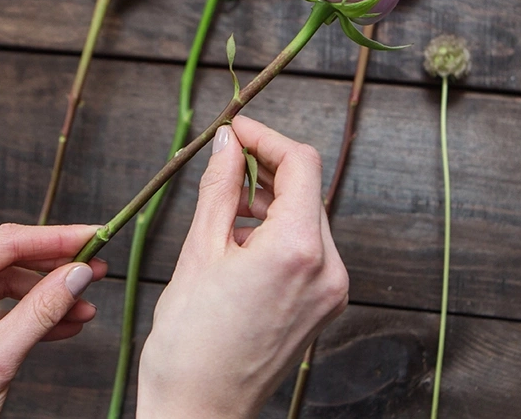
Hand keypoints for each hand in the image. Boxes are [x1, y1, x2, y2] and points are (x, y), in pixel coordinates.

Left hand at [0, 223, 106, 417]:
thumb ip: (41, 311)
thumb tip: (79, 274)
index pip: (2, 244)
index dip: (54, 239)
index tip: (93, 237)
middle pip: (2, 263)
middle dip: (52, 270)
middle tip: (96, 271)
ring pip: (1, 288)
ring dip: (44, 299)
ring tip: (84, 308)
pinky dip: (25, 319)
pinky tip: (62, 325)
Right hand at [137, 116, 348, 417]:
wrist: (200, 410)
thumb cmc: (190, 344)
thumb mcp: (199, 251)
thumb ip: (219, 188)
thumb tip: (227, 142)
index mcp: (299, 249)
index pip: (301, 164)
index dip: (266, 138)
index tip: (235, 130)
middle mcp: (328, 269)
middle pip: (308, 192)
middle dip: (266, 171)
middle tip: (222, 164)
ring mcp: (330, 292)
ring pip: (307, 220)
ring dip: (270, 203)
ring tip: (222, 211)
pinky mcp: (323, 307)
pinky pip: (308, 252)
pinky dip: (277, 235)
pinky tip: (239, 243)